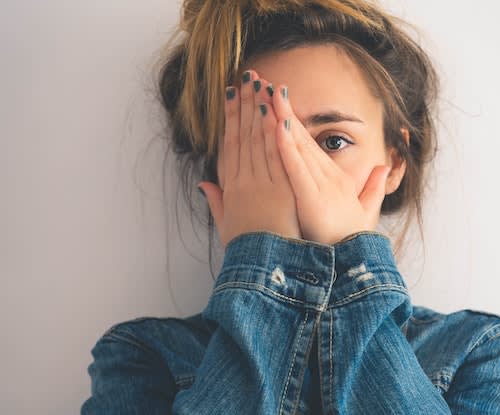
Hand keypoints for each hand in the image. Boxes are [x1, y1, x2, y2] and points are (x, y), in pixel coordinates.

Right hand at [198, 71, 300, 248]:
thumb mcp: (226, 227)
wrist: (262, 270)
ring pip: (258, 142)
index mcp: (231, 189)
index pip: (230, 146)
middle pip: (243, 136)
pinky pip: (276, 158)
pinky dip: (275, 135)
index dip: (230, 119)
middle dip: (245, 104)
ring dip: (258, 111)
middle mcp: (243, 182)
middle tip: (247, 76)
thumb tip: (204, 184)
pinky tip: (275, 113)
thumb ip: (216, 203)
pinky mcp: (278, 191)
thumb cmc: (247, 251)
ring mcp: (260, 185)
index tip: (231, 96)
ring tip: (260, 84)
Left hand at [269, 84, 390, 244]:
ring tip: (265, 92)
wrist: (354, 267)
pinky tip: (276, 126)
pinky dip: (286, 146)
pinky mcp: (312, 197)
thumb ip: (374, 188)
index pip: (306, 143)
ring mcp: (319, 185)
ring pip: (296, 145)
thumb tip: (386, 167)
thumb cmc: (350, 242)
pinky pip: (296, 167)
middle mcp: (325, 176)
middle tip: (261, 81)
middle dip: (279, 107)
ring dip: (280, 117)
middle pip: (298, 136)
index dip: (289, 118)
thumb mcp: (365, 212)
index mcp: (331, 179)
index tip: (274, 98)